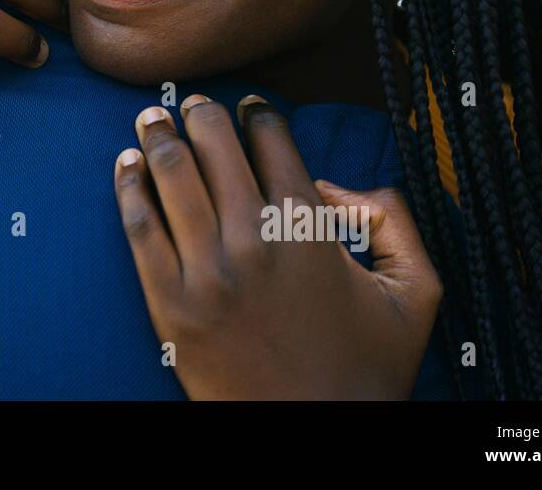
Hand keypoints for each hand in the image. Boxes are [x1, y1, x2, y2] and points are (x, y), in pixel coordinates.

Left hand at [114, 94, 441, 399]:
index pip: (273, 142)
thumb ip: (396, 221)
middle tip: (191, 102)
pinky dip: (128, 188)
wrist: (313, 438)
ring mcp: (208, 272)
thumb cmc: (366, 370)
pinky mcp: (170, 305)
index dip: (259, 114)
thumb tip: (339, 184)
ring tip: (149, 118)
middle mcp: (255, 239)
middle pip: (215, 145)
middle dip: (202, 113)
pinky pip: (140, 229)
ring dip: (158, 136)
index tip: (250, 105)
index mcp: (309, 228)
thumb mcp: (416, 291)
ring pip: (173, 177)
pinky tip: (124, 165)